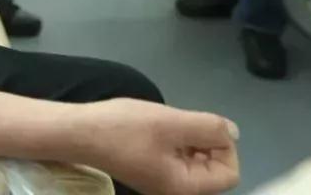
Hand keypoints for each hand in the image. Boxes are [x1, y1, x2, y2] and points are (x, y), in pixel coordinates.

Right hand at [81, 99, 239, 194]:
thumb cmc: (123, 129)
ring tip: (167, 124)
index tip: (200, 126)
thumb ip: (208, 128)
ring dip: (190, 138)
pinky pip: (179, 157)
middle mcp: (177, 190)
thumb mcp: (171, 123)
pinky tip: (159, 128)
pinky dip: (176, 141)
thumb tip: (232, 133)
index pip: (229, 172)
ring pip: (196, 160)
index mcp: (185, 187)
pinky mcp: (152, 171)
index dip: (223, 146)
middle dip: (205, 141)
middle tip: (181, 123)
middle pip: (214, 167)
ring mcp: (163, 182)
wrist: (78, 133)